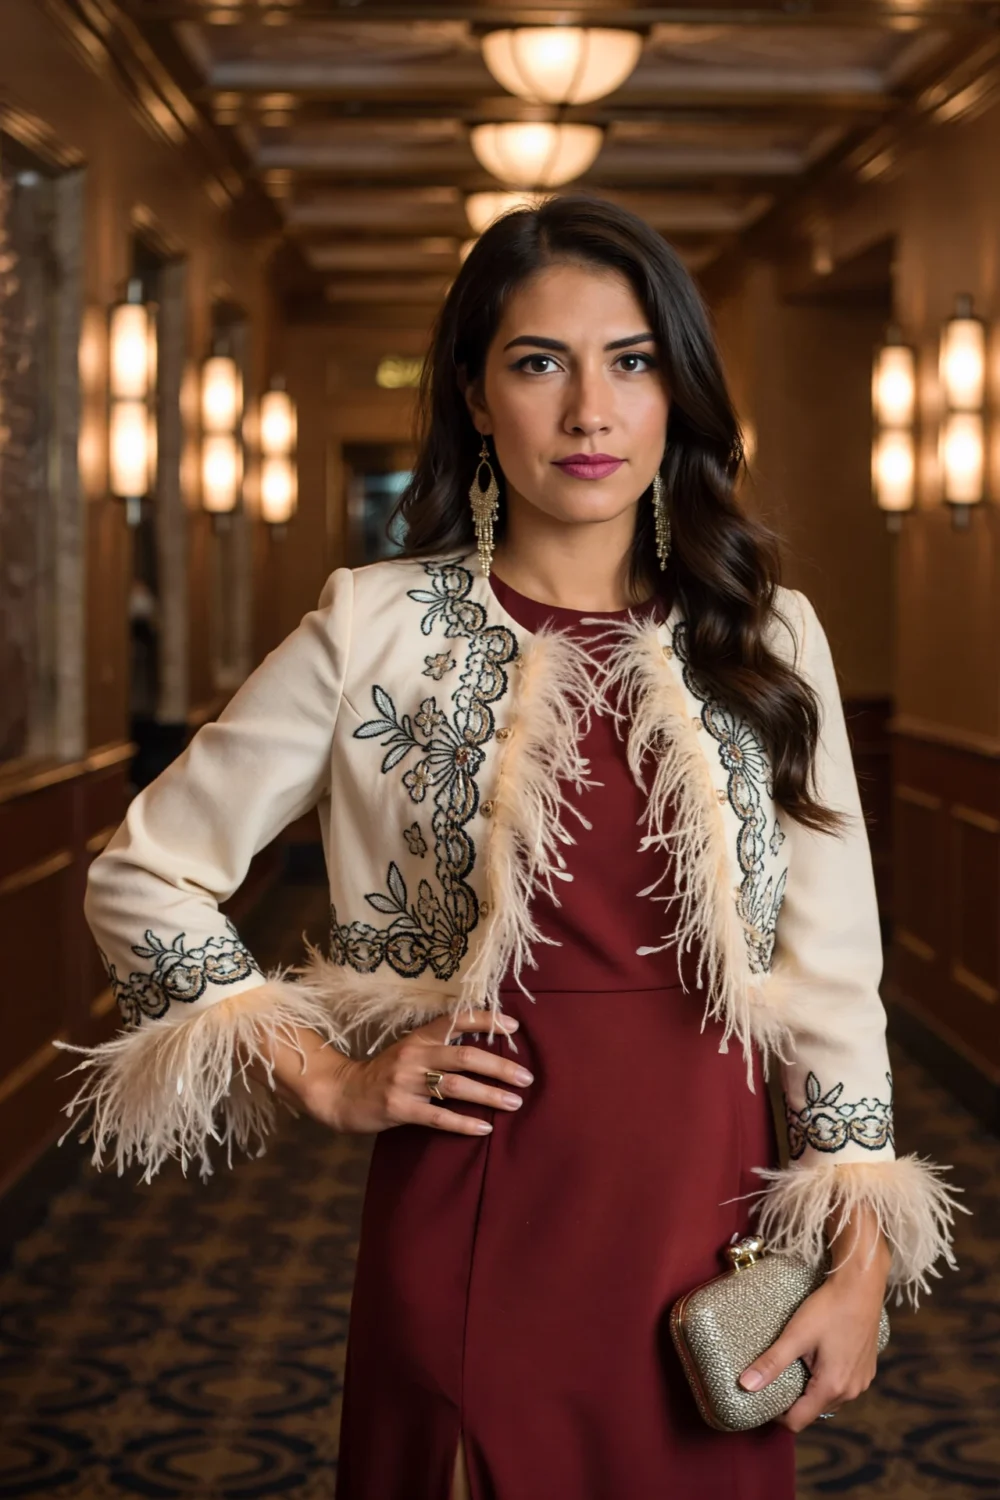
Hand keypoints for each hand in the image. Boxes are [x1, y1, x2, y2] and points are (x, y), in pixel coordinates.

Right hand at [299, 1010, 532, 1136]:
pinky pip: (438, 1117)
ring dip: (489, 1095)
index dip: (486, 1020)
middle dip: (500, 1066)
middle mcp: (414, 1055)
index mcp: (419, 1037)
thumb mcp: (409, 1050)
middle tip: (526, 1077)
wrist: (342, 1093)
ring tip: (514, 1103)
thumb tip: (484, 1048)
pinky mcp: (399, 1108)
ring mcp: (406, 1082)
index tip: (514, 1027)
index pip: (456, 1020)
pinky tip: (485, 1128)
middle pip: (464, 1056)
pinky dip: (464, 1123)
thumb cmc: (384, 1072)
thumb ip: (439, 1046)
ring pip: (456, 1086)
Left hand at [738, 1212, 890, 1431]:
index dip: (777, 1414)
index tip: (762, 1396)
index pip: (798, 1421)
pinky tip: (817, 1358)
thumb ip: (772, 1362)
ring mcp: (862, 1381)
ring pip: (829, 1399)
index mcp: (832, 1387)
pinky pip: (843, 1385)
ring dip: (811, 1389)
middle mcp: (851, 1391)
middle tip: (775, 1377)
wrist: (861, 1285)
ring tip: (794, 1365)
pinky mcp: (867, 1369)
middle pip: (814, 1411)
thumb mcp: (796, 1335)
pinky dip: (827, 1380)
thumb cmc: (829, 1308)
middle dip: (793, 1400)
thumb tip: (745, 1385)